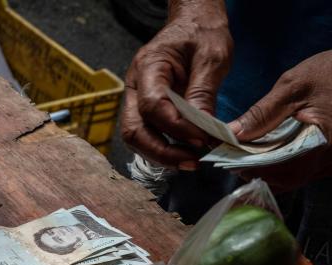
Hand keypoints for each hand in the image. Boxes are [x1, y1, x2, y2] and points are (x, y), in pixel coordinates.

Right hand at [121, 0, 232, 169]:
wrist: (193, 22)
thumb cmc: (201, 33)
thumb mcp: (212, 56)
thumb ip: (203, 93)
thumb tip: (202, 131)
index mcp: (148, 67)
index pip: (153, 106)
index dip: (176, 127)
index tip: (202, 139)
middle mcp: (134, 87)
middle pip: (134, 130)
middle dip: (161, 152)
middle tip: (192, 162)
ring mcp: (136, 100)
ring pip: (136, 137)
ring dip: (160, 155)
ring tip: (190, 162)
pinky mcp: (146, 110)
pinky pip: (147, 135)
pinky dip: (163, 149)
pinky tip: (185, 153)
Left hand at [229, 51, 331, 190]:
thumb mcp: (296, 85)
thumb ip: (263, 112)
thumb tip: (234, 133)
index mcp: (325, 145)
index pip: (280, 170)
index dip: (251, 168)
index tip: (229, 160)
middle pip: (287, 180)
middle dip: (256, 171)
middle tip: (233, 159)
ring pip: (295, 178)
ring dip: (268, 170)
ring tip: (245, 155)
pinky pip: (305, 170)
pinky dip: (283, 165)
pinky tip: (267, 152)